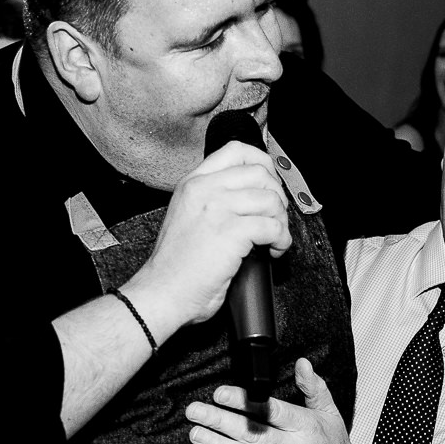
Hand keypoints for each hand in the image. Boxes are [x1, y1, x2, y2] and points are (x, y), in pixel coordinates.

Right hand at [123, 140, 291, 330]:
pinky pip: (273, 227)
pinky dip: (282, 241)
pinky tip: (273, 251)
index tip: (270, 185)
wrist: (162, 292)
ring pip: (271, 200)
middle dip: (278, 197)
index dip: (263, 164)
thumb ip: (213, 200)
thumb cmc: (177, 266)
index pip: (236, 151)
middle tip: (274, 219)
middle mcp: (204, 189)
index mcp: (193, 183)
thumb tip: (251, 196)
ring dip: (282, 222)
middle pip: (260, 173)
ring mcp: (217, 208)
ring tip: (274, 240)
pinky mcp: (231, 232)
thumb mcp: (189, 216)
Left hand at [186, 359, 372, 443]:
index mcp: (306, 427)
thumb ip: (315, 389)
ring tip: (196, 434)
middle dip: (220, 420)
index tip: (220, 393)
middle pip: (252, 432)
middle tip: (195, 411)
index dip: (243, 401)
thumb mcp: (332, 417)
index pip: (270, 410)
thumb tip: (303, 364)